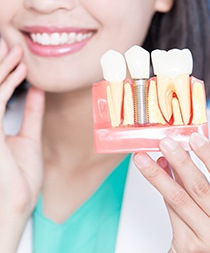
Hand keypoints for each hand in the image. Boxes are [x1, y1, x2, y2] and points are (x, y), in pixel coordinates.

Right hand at [0, 38, 44, 250]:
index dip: (7, 74)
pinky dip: (7, 84)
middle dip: (1, 66)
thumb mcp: (30, 137)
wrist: (19, 201)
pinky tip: (20, 71)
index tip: (19, 60)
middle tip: (12, 46)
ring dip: (3, 69)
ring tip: (17, 52)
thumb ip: (31, 113)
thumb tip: (36, 90)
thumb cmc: (22, 175)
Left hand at [133, 133, 209, 252]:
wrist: (204, 252)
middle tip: (165, 144)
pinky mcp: (188, 245)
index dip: (207, 155)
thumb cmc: (208, 226)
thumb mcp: (209, 201)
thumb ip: (199, 180)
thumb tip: (183, 154)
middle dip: (180, 162)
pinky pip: (171, 210)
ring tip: (144, 158)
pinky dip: (162, 189)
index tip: (195, 137)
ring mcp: (205, 236)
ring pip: (178, 198)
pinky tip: (156, 173)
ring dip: (158, 175)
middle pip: (199, 187)